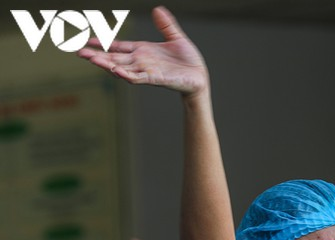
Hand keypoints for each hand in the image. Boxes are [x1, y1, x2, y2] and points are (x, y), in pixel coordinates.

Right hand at [77, 7, 207, 95]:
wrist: (200, 77)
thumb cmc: (188, 61)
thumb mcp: (176, 38)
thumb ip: (166, 25)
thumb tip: (158, 9)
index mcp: (143, 51)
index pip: (117, 47)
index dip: (102, 43)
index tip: (85, 41)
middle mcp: (141, 61)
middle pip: (114, 58)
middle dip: (96, 55)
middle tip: (78, 52)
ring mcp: (147, 71)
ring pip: (122, 68)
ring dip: (106, 64)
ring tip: (91, 59)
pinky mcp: (157, 79)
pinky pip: (138, 78)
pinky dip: (127, 75)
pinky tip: (116, 71)